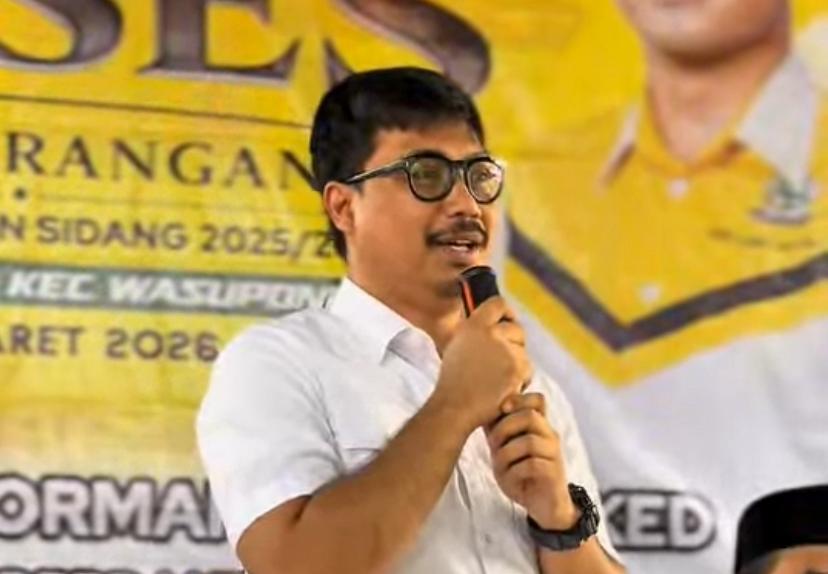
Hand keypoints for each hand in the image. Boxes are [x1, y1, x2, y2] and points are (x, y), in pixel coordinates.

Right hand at [435, 297, 531, 429]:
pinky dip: (520, 381)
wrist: (455, 407)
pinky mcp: (517, 369)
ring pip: (523, 352)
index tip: (508, 321)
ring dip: (516, 365)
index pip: (499, 303)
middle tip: (503, 361)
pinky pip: (528, 370)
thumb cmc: (453, 382)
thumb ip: (476, 332)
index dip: (507, 312)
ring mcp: (506, 351)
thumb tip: (494, 322)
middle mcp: (491, 334)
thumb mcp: (456, 346)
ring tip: (498, 380)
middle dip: (515, 344)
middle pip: (517, 329)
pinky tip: (504, 390)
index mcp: (474, 325)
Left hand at [486, 392, 578, 529]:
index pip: (537, 400)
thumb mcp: (505, 451)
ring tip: (499, 465)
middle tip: (492, 444)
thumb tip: (478, 411)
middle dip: (504, 428)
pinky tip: (509, 479)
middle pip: (531, 416)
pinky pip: (532, 465)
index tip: (501, 409)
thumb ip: (498, 432)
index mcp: (539, 427)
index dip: (518, 399)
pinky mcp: (554, 474)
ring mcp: (554, 454)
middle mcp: (550, 436)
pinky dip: (514, 472)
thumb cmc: (521, 475)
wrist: (543, 506)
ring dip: (506, 453)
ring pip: (529, 441)